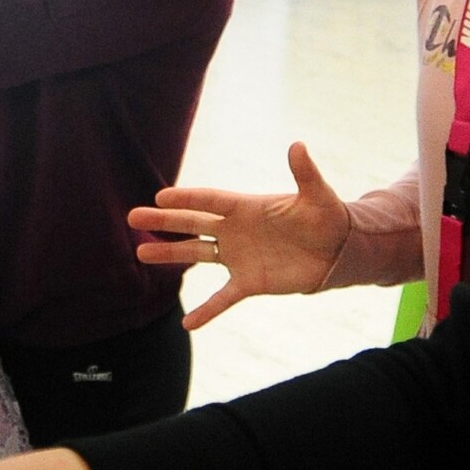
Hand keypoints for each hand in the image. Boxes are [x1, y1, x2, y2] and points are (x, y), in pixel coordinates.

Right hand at [128, 141, 351, 329]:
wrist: (337, 250)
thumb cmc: (327, 217)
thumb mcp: (317, 195)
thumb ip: (304, 173)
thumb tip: (298, 145)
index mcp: (246, 207)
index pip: (209, 201)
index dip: (186, 199)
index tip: (160, 197)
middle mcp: (235, 230)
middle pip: (192, 224)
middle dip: (163, 222)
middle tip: (133, 219)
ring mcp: (238, 256)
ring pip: (196, 255)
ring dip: (169, 256)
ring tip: (140, 254)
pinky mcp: (249, 282)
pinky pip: (222, 298)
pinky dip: (206, 311)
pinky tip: (187, 324)